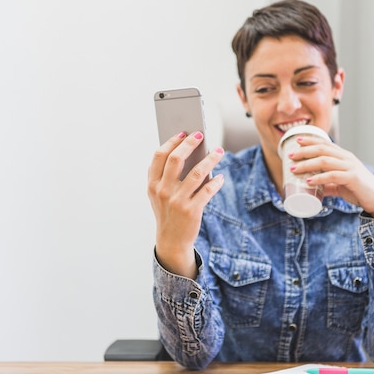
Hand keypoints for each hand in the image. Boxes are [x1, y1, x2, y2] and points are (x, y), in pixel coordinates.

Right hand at [147, 131, 224, 277]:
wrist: (171, 241)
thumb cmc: (167, 212)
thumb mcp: (159, 195)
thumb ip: (166, 176)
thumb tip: (186, 151)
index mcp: (152, 184)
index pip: (159, 156)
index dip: (172, 141)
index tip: (183, 132)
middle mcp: (162, 191)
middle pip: (176, 159)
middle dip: (189, 143)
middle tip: (201, 135)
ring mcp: (177, 201)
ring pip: (196, 173)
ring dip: (210, 159)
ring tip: (219, 151)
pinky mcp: (191, 211)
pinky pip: (207, 191)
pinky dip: (216, 182)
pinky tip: (221, 176)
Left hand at [288, 136, 373, 218]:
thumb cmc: (359, 190)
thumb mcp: (340, 185)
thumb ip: (328, 185)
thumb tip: (312, 189)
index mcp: (344, 156)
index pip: (325, 143)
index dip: (310, 141)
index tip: (296, 141)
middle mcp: (347, 158)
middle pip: (322, 149)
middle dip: (304, 151)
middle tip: (290, 156)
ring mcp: (350, 167)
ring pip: (325, 161)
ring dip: (307, 164)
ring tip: (294, 169)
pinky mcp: (353, 178)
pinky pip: (333, 176)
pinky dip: (319, 178)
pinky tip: (309, 181)